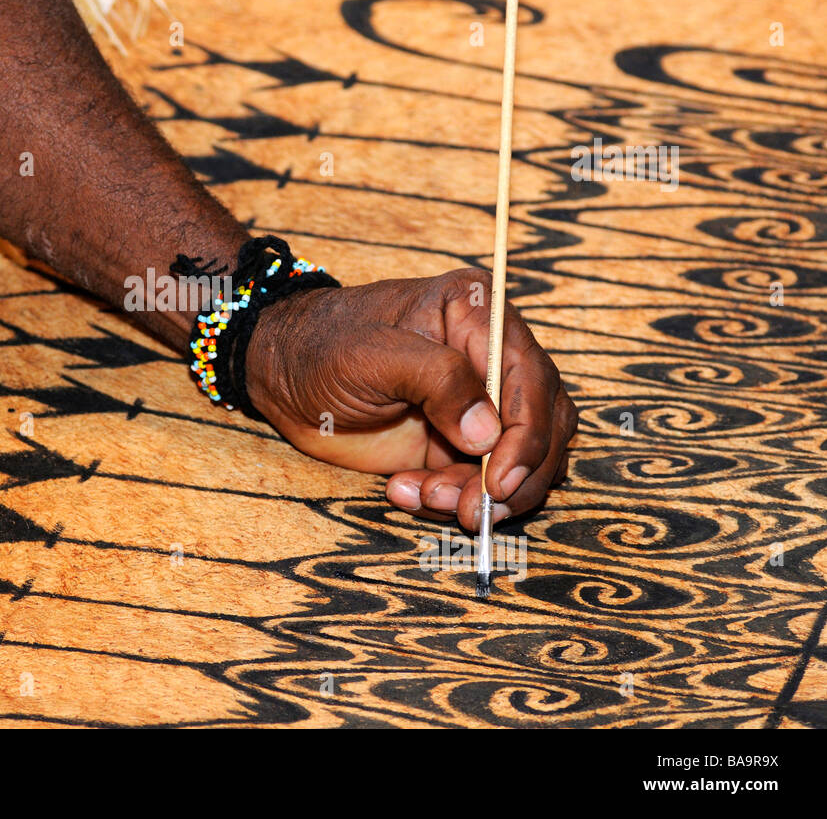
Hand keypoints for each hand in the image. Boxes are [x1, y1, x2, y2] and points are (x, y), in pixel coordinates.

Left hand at [244, 268, 577, 529]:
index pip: (532, 380)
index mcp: (480, 314)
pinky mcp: (458, 443)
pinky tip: (402, 491)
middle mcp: (492, 357)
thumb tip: (489, 433)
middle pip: (543, 427)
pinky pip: (479, 484)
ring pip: (518, 464)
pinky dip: (451, 500)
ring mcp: (479, 404)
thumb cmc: (323, 347)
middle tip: (468, 511)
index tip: (499, 482)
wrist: (283, 373)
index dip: (526, 436)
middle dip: (510, 478)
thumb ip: (438, 381)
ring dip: (477, 495)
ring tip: (419, 495)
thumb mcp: (374, 354)